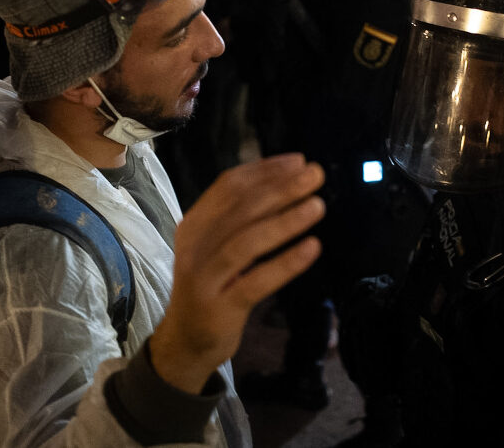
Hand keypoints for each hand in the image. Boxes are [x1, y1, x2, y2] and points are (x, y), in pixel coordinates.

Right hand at [150, 154, 324, 393]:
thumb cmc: (213, 283)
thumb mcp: (217, 245)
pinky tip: (312, 248)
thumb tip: (286, 180)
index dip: (265, 171)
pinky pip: (256, 281)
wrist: (186, 340)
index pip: (229, 186)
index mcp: (195, 223)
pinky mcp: (219, 307)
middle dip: (281, 188)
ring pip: (247, 242)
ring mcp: (205, 277)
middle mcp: (195, 246)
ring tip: (318, 205)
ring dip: (286, 221)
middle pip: (241, 209)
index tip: (299, 161)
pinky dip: (286, 263)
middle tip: (316, 175)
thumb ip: (241, 216)